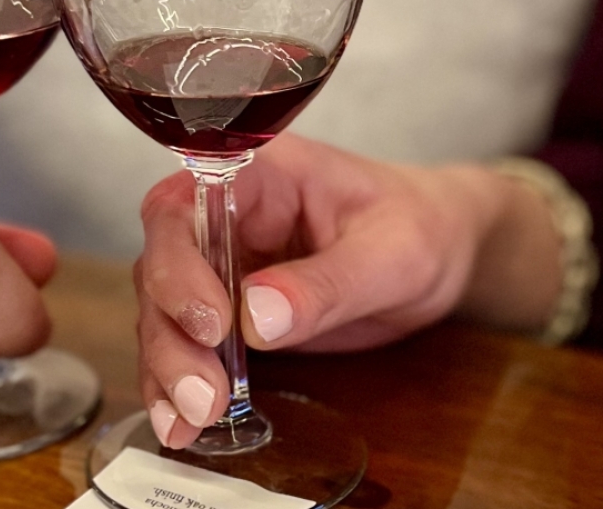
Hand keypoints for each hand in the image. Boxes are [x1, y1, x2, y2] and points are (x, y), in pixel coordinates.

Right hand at [133, 133, 561, 448]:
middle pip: (161, 266)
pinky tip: (183, 427)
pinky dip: (176, 388)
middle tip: (202, 394)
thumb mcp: (392, 254)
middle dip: (172, 335)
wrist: (440, 250)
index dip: (180, 265)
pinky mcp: (227, 311)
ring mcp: (221, 264)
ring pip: (164, 314)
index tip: (214, 324)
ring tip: (191, 421)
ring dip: (168, 370)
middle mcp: (225, 214)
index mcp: (260, 176)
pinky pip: (187, 346)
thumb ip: (327, 283)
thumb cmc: (419, 226)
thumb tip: (256, 317)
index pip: (185, 206)